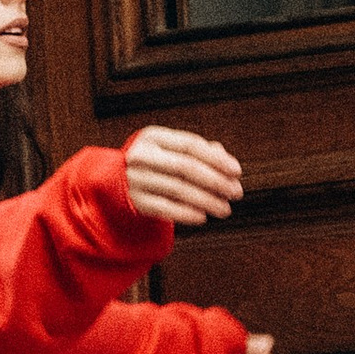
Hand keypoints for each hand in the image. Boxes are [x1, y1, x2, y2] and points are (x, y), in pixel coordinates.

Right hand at [124, 126, 243, 228]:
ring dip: (207, 200)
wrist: (118, 181)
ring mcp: (136, 178)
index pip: (191, 145)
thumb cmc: (156, 163)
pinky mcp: (135, 200)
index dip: (217, 159)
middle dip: (216, 181)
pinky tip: (203, 217)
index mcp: (153, 137)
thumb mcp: (173, 150)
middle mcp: (141, 155)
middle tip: (236, 192)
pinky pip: (166, 208)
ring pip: (179, 189)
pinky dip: (187, 213)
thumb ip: (202, 151)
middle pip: (186, 167)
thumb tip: (228, 163)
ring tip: (224, 208)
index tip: (237, 172)